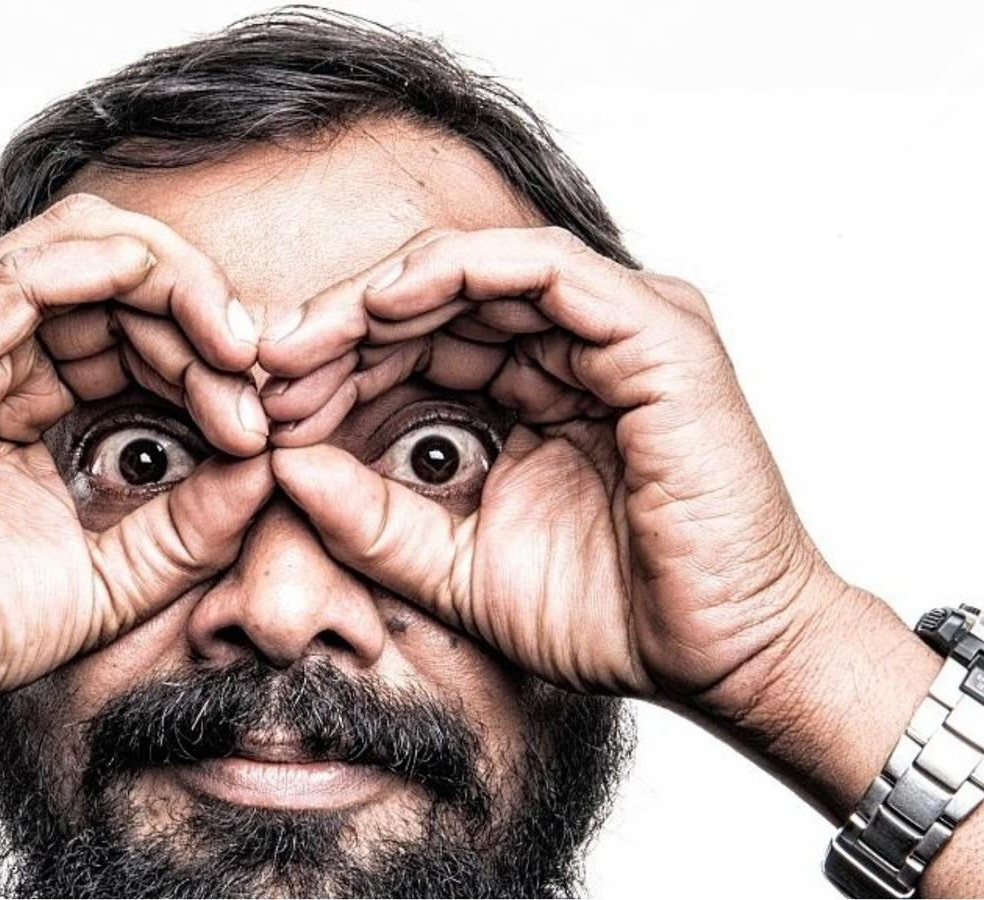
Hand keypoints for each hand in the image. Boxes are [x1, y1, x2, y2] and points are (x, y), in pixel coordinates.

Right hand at [0, 193, 272, 719]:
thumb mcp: (116, 575)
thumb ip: (195, 524)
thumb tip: (271, 465)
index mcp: (31, 389)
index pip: (138, 320)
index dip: (215, 352)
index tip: (268, 421)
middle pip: (127, 272)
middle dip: (212, 321)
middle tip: (264, 394)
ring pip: (93, 247)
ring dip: (184, 291)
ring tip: (238, 362)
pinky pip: (38, 270)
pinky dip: (126, 273)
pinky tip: (190, 327)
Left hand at [259, 225, 850, 715]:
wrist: (720, 657)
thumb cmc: (614, 613)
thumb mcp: (454, 565)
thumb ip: (372, 517)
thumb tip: (282, 465)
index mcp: (542, 387)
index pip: (423, 345)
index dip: (338, 365)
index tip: (263, 405)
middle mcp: (580, 344)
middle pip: (437, 299)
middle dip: (341, 328)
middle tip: (264, 366)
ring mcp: (622, 327)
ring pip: (477, 269)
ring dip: (379, 299)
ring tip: (304, 343)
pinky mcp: (657, 329)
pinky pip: (543, 268)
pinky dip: (457, 274)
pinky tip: (383, 307)